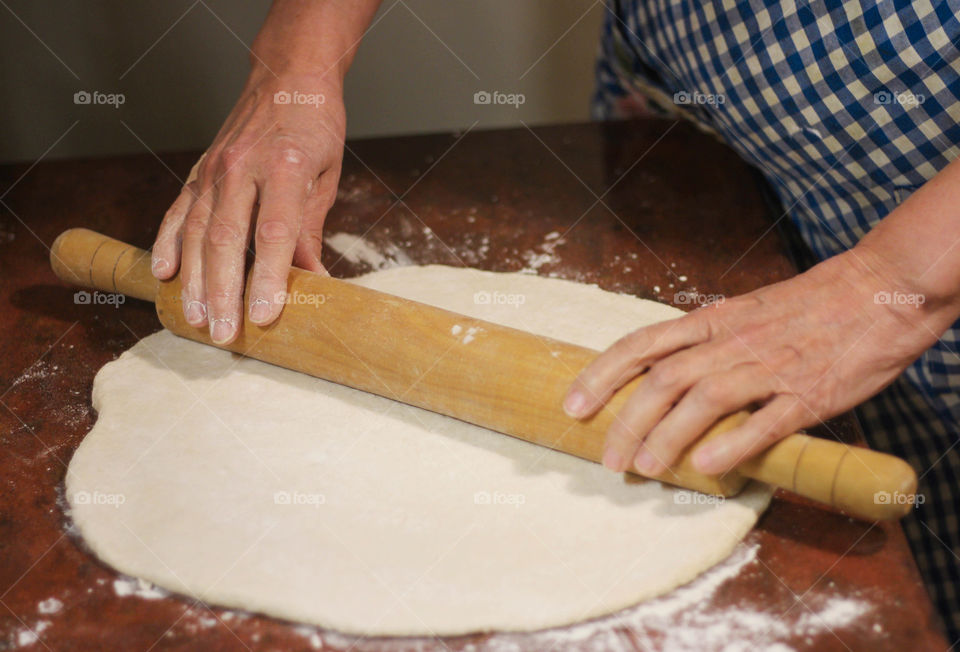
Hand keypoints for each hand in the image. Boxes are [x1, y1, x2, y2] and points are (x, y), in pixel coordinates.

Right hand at [150, 70, 345, 343]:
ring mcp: (214, 169)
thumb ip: (311, 229)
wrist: (287, 74)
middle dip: (224, 292)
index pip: (273, 232)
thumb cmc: (315, 126)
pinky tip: (165, 274)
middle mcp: (241, 167)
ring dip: (195, 281)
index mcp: (284, 166)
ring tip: (196, 319)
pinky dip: (169, 245)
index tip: (265, 316)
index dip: (270, 278)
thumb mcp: (326, 176)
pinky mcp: (200, 171)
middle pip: (227, 239)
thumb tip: (315, 281)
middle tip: (225, 334)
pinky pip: (179, 212)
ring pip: (197, 232)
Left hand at [563, 250, 944, 475]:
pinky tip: (707, 466)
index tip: (572, 405)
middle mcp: (731, 342)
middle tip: (607, 458)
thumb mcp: (743, 312)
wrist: (878, 290)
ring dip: (668, 436)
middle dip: (627, 420)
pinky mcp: (809, 392)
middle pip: (664, 379)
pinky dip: (734, 443)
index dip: (601, 375)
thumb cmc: (807, 305)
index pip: (642, 344)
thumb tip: (661, 380)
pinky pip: (767, 420)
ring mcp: (769, 366)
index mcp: (712, 321)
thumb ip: (705, 343)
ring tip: (644, 468)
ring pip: (705, 400)